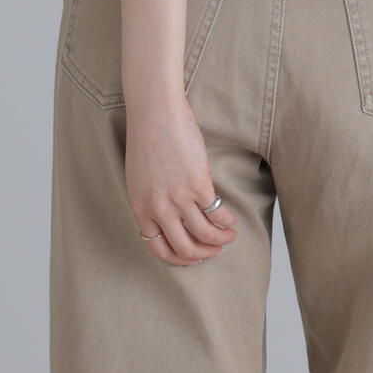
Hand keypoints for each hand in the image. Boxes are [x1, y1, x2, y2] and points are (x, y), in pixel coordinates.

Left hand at [124, 90, 238, 266]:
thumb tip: (170, 217)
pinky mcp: (198, 184)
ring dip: (221, 240)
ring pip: (205, 235)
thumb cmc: (147, 139)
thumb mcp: (140, 179)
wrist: (155, 114)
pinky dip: (227, 221)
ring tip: (229, 236)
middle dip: (204, 254)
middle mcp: (159, 209)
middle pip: (185, 248)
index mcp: (141, 209)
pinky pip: (217, 214)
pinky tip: (231, 219)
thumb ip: (152, 201)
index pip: (159, 249)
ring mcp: (179, 198)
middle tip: (215, 250)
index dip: (180, 258)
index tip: (193, 256)